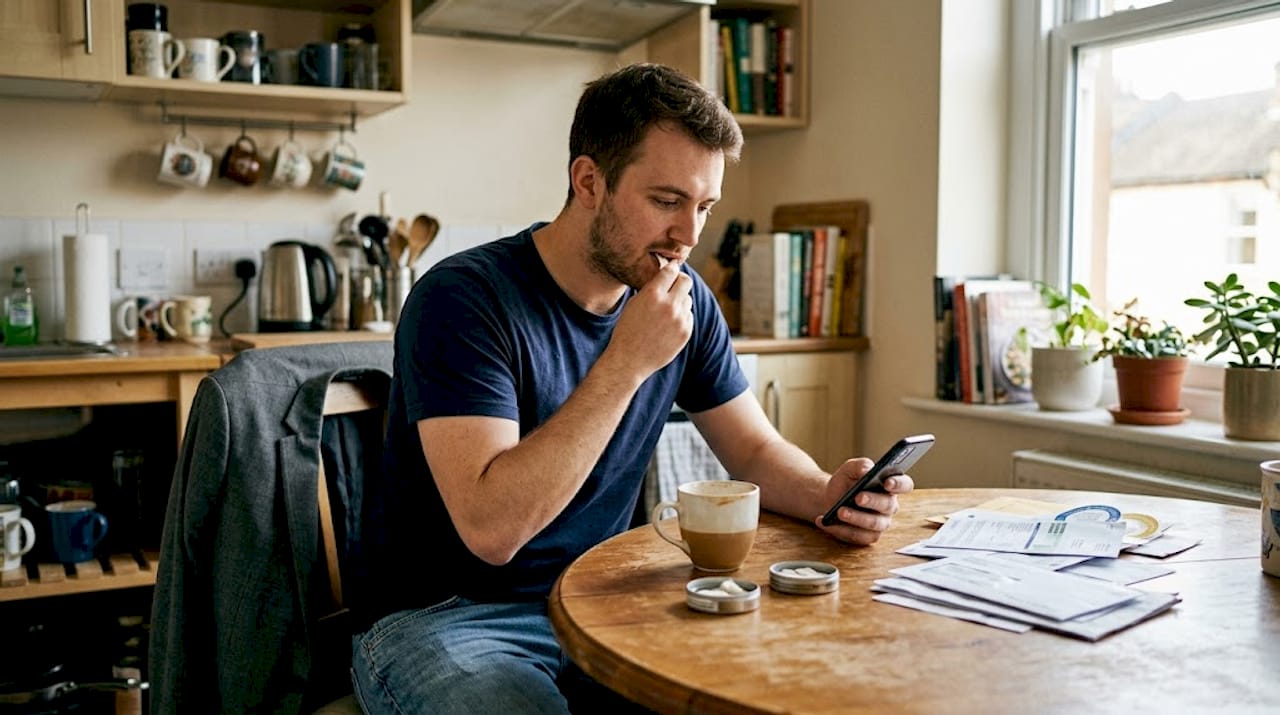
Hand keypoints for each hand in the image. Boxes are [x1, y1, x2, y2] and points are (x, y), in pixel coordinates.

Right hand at [606, 260, 693, 378]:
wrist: (629, 360)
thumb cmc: (627, 330)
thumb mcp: (634, 303)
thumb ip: (652, 289)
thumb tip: (667, 275)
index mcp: (653, 294)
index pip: (671, 270)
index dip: (671, 269)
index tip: (670, 270)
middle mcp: (669, 305)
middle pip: (686, 281)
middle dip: (680, 281)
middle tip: (673, 286)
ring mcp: (679, 320)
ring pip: (688, 300)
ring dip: (679, 301)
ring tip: (664, 312)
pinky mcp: (686, 332)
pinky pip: (688, 316)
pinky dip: (681, 317)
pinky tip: (667, 326)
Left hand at [813, 458, 914, 544]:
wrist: (830, 497)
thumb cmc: (846, 482)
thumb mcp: (850, 469)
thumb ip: (860, 465)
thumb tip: (866, 470)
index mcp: (891, 486)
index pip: (905, 485)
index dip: (899, 484)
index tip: (887, 482)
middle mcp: (889, 506)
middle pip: (888, 505)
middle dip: (873, 501)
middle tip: (858, 497)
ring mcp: (880, 523)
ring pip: (873, 524)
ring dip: (856, 518)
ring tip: (840, 511)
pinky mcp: (867, 536)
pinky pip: (857, 536)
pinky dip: (840, 529)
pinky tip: (826, 522)